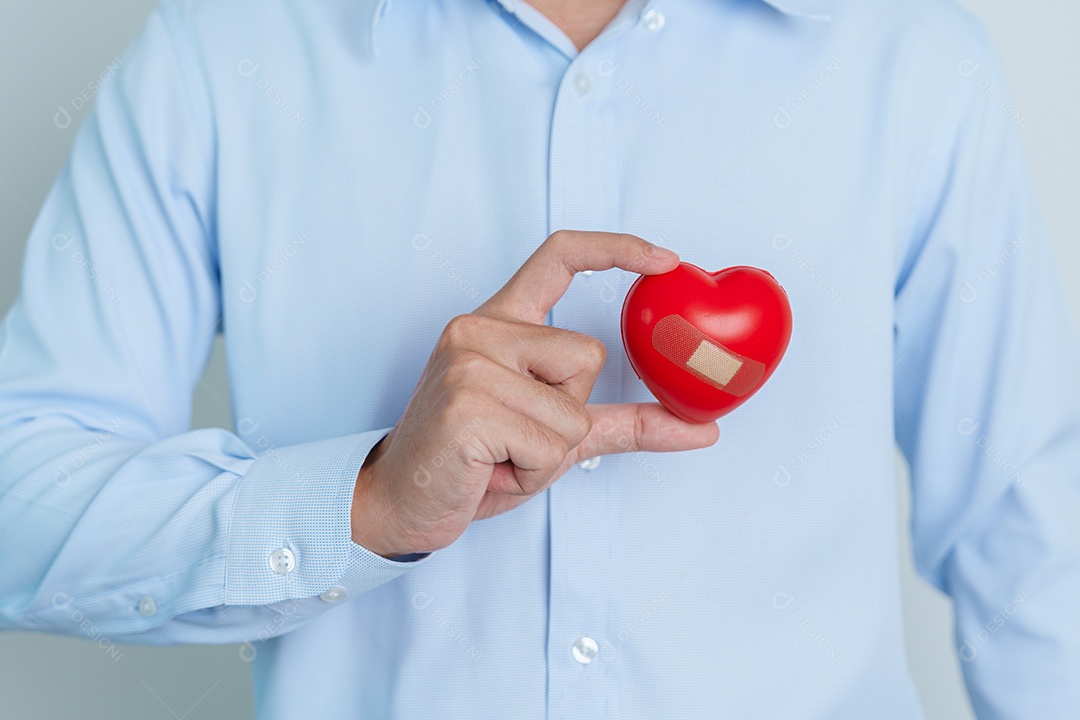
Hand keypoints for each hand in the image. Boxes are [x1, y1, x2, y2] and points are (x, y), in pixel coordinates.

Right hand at [350, 230, 719, 556]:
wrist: (397, 502)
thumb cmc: (471, 463)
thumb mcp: (551, 435)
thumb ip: (620, 422)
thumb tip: (702, 427)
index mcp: (497, 324)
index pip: (558, 257)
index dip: (618, 250)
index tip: (666, 261)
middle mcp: (479, 330)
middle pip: (588, 357)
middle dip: (569, 414)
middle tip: (514, 436)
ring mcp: (468, 364)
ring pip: (572, 410)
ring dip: (549, 453)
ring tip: (499, 456)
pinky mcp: (467, 405)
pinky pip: (548, 444)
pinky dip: (530, 472)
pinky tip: (487, 469)